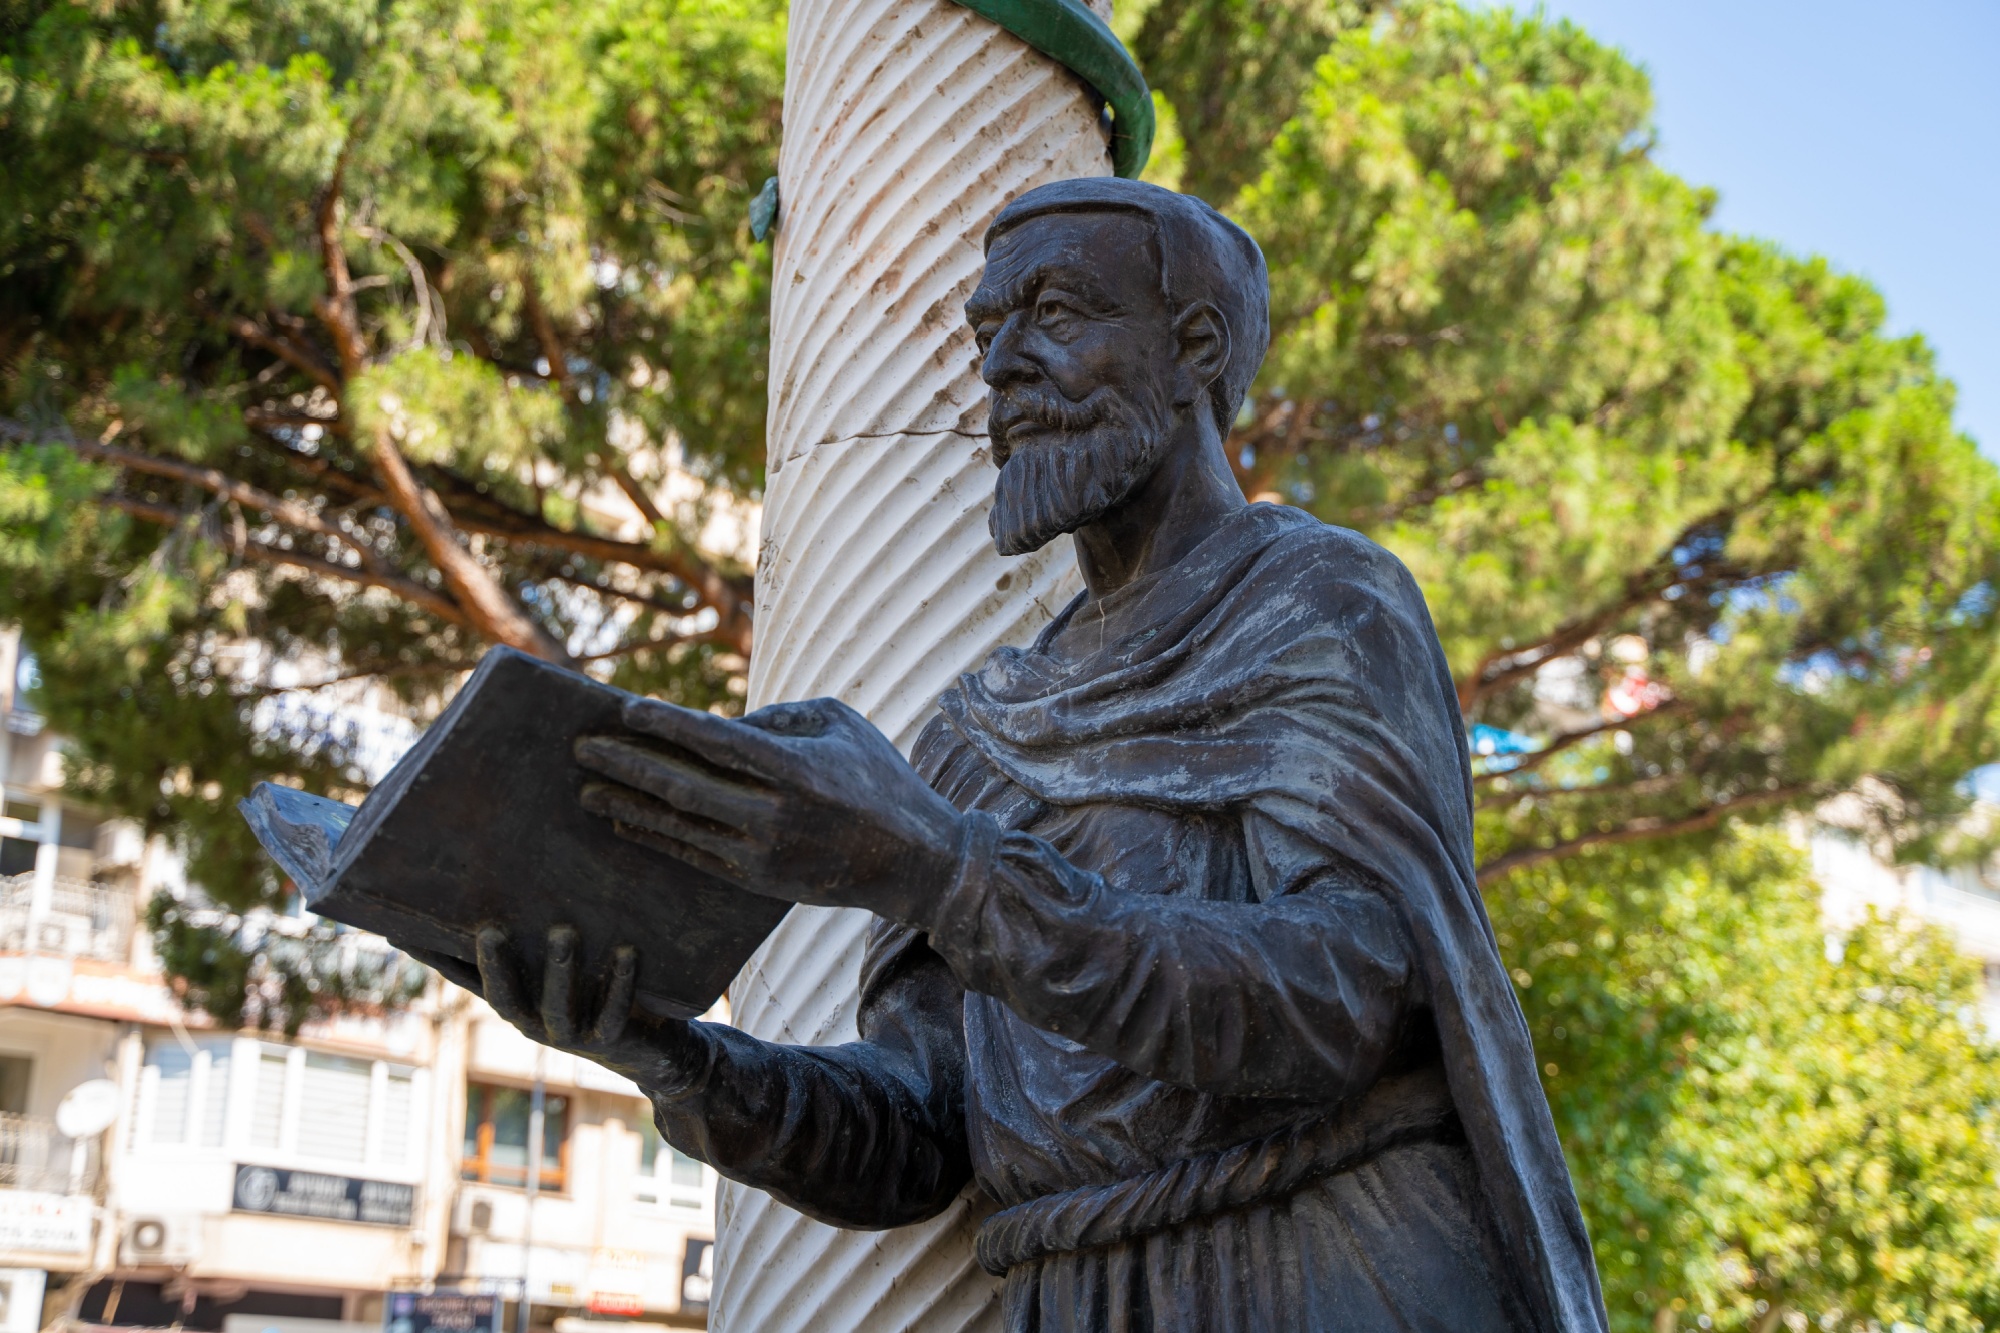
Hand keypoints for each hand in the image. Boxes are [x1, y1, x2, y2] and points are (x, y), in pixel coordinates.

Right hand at [427, 924, 711, 1095]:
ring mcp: (573, 1035)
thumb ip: (536, 932)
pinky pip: (614, 1014)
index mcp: (515, 1000)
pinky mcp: (613, 1041)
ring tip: (565, 932)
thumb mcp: (560, 963)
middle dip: (496, 964)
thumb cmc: (598, 992)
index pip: (465, 977)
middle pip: (505, 997)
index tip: (400, 928)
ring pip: (558, 1008)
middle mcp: (534, 1021)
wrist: (653, 1050)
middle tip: (489, 928)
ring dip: (561, 970)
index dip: (434, 958)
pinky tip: (628, 951)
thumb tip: (509, 876)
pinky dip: (621, 984)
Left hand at [574, 696, 965, 926]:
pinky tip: (624, 823)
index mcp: (796, 770)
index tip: (623, 710)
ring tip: (586, 789)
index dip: (665, 724)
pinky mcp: (756, 881)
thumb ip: (777, 716)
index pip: (715, 741)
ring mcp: (762, 854)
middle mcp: (773, 815)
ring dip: (628, 806)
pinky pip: (692, 856)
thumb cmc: (879, 778)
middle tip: (582, 748)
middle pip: (683, 787)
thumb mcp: (839, 724)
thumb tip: (716, 727)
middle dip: (627, 765)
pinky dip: (655, 837)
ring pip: (679, 826)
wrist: (913, 861)